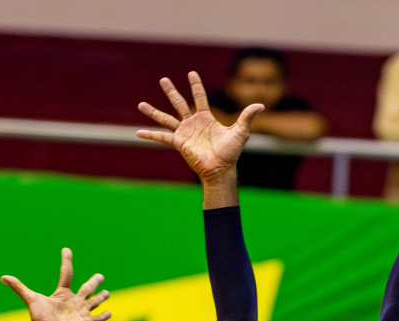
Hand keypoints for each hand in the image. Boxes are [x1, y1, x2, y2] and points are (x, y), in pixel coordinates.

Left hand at [1, 248, 110, 320]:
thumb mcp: (31, 299)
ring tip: (107, 293)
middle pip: (86, 288)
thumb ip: (19, 287)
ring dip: (101, 297)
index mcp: (62, 294)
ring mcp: (81, 312)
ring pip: (94, 302)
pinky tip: (109, 312)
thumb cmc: (40, 319)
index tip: (66, 250)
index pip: (66, 274)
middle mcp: (73, 301)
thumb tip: (3, 277)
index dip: (66, 261)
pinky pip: (98, 318)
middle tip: (100, 276)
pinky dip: (104, 316)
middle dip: (94, 282)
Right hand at [137, 71, 262, 181]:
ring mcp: (184, 133)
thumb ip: (246, 116)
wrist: (220, 169)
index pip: (199, 97)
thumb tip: (261, 104)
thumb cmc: (231, 153)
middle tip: (163, 79)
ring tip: (140, 104)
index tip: (191, 73)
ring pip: (166, 118)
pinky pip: (162, 137)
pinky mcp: (178, 144)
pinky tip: (138, 133)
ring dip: (153, 111)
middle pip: (179, 103)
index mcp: (206, 118)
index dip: (196, 85)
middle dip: (171, 91)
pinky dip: (150, 135)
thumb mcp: (240, 131)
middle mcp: (193, 123)